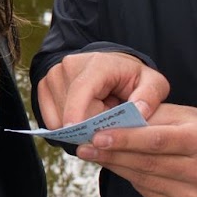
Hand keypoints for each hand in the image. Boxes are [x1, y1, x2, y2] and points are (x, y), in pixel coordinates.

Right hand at [36, 51, 168, 128]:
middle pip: (70, 108)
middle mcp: (70, 64)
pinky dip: (65, 125)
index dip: (76, 111)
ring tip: (97, 115)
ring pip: (58, 116)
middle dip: (88, 125)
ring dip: (78, 126)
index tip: (75, 132)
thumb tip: (138, 113)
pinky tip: (82, 117)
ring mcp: (54, 74)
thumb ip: (149, 97)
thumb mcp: (153, 84)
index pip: (82, 89)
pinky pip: (49, 118)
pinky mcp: (44, 85)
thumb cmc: (133, 78)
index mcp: (98, 63)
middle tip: (109, 123)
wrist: (112, 67)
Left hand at [75, 103, 196, 196]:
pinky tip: (118, 167)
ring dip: (114, 166)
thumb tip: (108, 121)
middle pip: (147, 163)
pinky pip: (148, 192)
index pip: (156, 140)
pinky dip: (130, 179)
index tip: (96, 135)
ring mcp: (195, 194)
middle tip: (84, 146)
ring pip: (144, 180)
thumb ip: (147, 117)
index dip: (124, 139)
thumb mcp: (179, 114)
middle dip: (111, 154)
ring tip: (93, 154)